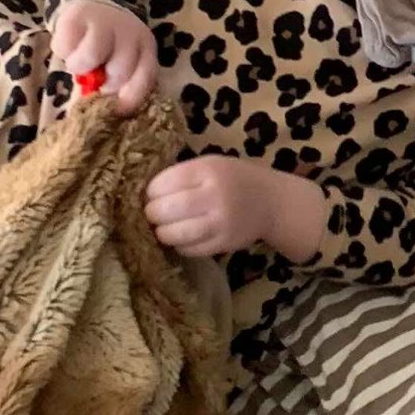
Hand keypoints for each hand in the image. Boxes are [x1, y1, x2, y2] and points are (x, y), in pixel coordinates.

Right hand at [50, 0, 158, 112]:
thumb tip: (105, 115)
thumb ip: (116, 83)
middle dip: (104, 82)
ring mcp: (104, 22)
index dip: (131, 98)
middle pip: (119, 70)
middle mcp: (130, 33)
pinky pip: (66, 45)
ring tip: (78, 63)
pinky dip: (63, 51)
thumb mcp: (119, 61)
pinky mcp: (77, 16)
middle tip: (95, 77)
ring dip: (80, 66)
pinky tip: (69, 46)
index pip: (146, 77)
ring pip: (92, 56)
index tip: (116, 111)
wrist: (94, 6)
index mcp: (145, 48)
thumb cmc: (108, 44)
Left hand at [145, 157, 326, 262]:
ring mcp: (219, 223)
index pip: (161, 184)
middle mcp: (213, 196)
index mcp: (206, 170)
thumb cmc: (233, 179)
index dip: (150, 192)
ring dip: (162, 233)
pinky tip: (182, 238)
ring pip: (174, 234)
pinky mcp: (223, 244)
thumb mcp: (210, 165)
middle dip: (152, 214)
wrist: (270, 202)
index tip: (152, 195)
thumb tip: (143, 194)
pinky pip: (189, 249)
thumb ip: (182, 175)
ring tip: (164, 228)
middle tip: (154, 214)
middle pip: (164, 210)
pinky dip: (179, 245)